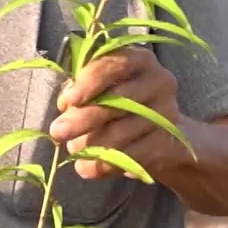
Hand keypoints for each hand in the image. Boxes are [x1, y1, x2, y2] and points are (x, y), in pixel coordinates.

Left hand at [47, 47, 194, 180]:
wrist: (163, 139)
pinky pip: (132, 155)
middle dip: (83, 117)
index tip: (67, 101)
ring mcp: (168, 112)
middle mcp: (159, 81)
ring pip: (122, 132)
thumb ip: (81, 90)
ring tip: (73, 152)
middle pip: (117, 100)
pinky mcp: (170, 142)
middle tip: (57, 132)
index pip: (114, 64)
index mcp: (139, 60)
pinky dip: (105, 164)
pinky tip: (88, 167)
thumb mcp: (99, 90)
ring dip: (91, 145)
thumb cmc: (120, 106)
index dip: (88, 82)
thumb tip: (66, 106)